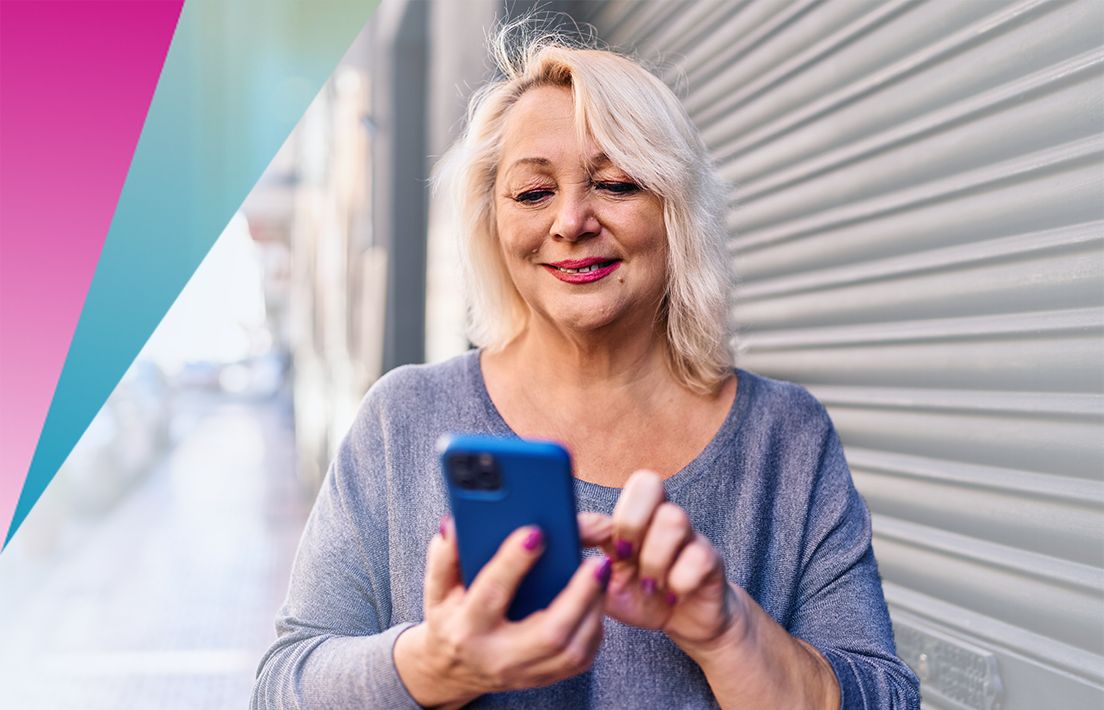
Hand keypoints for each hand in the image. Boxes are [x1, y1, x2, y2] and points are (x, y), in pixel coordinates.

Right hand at [393, 517, 611, 708]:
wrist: (451, 670)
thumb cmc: (449, 620)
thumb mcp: (438, 588)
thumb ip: (445, 554)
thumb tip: (455, 524)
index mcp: (467, 628)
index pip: (492, 593)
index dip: (514, 562)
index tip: (536, 533)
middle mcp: (498, 655)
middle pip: (549, 633)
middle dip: (579, 595)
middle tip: (596, 562)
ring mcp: (524, 672)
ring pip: (572, 651)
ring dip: (594, 611)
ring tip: (601, 574)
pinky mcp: (543, 678)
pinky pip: (580, 660)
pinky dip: (594, 629)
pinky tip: (596, 600)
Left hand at [582, 474, 841, 709]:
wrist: (688, 621)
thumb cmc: (641, 596)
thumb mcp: (605, 583)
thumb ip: (582, 566)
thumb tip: (558, 549)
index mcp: (632, 518)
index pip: (610, 495)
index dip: (591, 519)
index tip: (578, 545)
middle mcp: (661, 518)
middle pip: (648, 482)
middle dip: (629, 521)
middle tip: (624, 556)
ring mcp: (689, 536)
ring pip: (673, 518)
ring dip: (654, 558)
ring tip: (649, 585)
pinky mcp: (711, 560)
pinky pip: (699, 556)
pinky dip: (680, 580)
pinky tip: (673, 595)